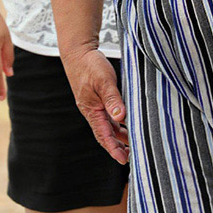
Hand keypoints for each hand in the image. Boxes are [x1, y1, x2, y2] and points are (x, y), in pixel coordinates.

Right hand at [65, 49, 128, 164]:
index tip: (123, 160)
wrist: (79, 53)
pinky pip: (109, 117)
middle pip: (106, 135)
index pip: (103, 134)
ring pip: (108, 127)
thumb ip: (112, 99)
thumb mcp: (104, 81)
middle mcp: (93, 111)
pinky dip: (119, 124)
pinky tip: (128, 125)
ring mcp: (95, 106)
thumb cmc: (90, 66)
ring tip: (133, 145)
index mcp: (92, 110)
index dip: (113, 148)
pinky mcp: (99, 100)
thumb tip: (121, 117)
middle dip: (117, 147)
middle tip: (131, 158)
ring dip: (120, 137)